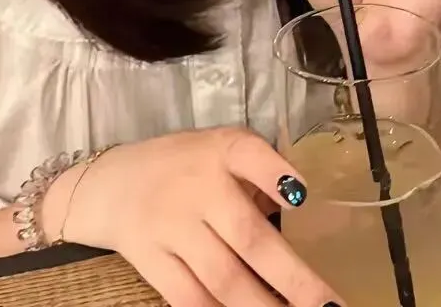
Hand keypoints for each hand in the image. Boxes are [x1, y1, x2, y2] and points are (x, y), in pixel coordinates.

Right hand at [43, 128, 338, 306]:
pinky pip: (189, 298)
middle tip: (328, 305)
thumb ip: (258, 171)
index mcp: (220, 152)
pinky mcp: (151, 261)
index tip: (302, 197)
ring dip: (261, 306)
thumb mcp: (221, 148)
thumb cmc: (183, 164)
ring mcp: (171, 228)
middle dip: (292, 278)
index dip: (275, 174)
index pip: (249, 154)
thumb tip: (302, 207)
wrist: (112, 184)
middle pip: (248, 237)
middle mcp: (197, 188)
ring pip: (223, 278)